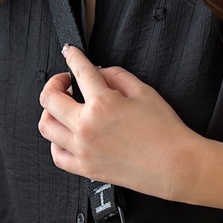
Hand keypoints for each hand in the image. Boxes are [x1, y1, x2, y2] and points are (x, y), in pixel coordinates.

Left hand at [38, 45, 202, 200]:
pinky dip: (56, 143)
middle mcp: (87, 126)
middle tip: (64, 83)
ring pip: (46, 127)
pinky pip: (57, 156)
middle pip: (49, 99)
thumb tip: (99, 73)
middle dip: (54, 84)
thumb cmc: (166, 132)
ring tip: (62, 109)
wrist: (175, 165)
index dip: (72, 56)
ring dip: (50, 112)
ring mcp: (84, 149)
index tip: (70, 53)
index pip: (79, 71)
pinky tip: (66, 137)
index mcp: (103, 103)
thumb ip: (117, 76)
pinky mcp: (87, 169)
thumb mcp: (145, 92)